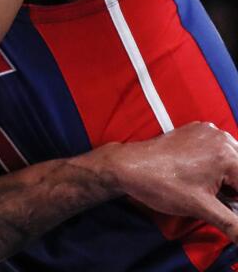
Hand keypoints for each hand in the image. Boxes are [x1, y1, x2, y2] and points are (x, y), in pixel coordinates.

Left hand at [105, 122, 237, 241]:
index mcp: (227, 154)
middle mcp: (221, 137)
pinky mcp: (196, 131)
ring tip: (209, 191)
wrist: (128, 166)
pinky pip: (220, 149)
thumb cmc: (161, 185)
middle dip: (235, 190)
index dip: (236, 203)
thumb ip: (232, 224)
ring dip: (231, 178)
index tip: (222, 206)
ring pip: (234, 160)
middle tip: (217, 199)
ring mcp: (208, 131)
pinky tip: (204, 178)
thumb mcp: (201, 208)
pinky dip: (220, 165)